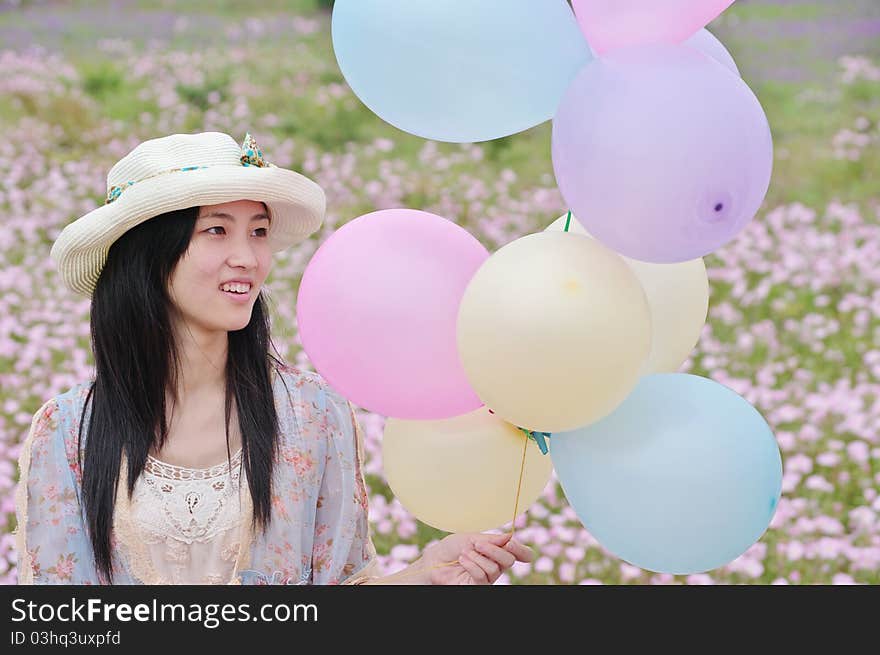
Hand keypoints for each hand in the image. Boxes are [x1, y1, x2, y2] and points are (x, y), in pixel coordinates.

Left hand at [418, 532, 534, 584]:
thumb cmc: (453, 547)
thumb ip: (492, 539)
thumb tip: (510, 536)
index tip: (511, 543)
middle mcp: (495, 565)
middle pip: (509, 561)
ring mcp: (487, 577)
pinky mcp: (477, 586)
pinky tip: (463, 560)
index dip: (521, 550)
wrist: (435, 558)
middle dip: (495, 551)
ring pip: (495, 568)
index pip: (519, 554)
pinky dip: (472, 566)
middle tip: (479, 544)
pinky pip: (482, 576)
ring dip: (478, 557)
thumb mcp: (472, 538)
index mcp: (497, 551)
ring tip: (464, 553)